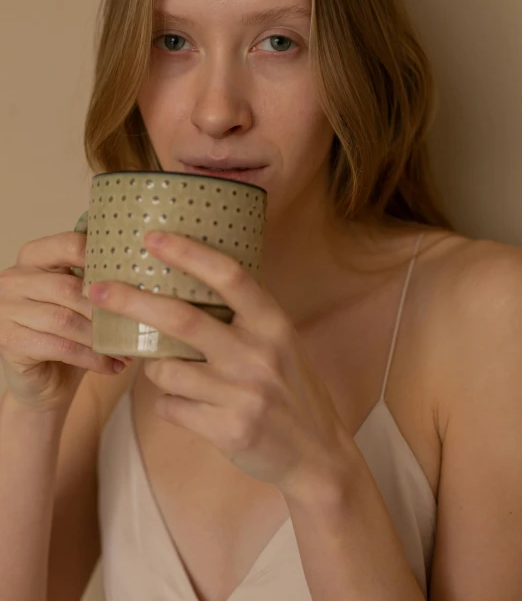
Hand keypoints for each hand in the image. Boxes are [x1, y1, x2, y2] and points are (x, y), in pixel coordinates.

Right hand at [0, 232, 131, 415]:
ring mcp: (6, 310)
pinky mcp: (9, 342)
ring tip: (129, 348)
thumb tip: (148, 268)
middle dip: (106, 308)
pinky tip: (114, 365)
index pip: (68, 244)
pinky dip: (93, 358)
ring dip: (102, 337)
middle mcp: (13, 279)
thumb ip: (99, 278)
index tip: (131, 272)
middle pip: (69, 287)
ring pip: (66, 319)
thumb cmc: (69, 333)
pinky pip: (61, 347)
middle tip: (137, 321)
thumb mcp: (82, 299)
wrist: (42, 380)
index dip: (101, 257)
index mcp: (33, 257)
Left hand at [88, 230, 351, 494]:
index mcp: (273, 324)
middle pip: (182, 319)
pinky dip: (169, 403)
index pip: (229, 276)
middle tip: (96, 289)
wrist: (317, 453)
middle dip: (131, 301)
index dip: (188, 253)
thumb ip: (243, 318)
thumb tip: (184, 286)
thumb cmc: (291, 389)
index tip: (152, 238)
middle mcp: (259, 354)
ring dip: (154, 368)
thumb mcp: (281, 342)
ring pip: (166, 370)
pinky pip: (170, 407)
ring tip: (171, 371)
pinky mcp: (228, 429)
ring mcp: (243, 394)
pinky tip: (189, 406)